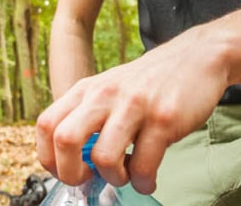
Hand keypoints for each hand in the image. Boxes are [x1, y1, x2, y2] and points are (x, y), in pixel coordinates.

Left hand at [35, 26, 227, 194]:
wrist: (195, 58)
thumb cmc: (147, 83)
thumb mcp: (106, 89)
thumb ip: (86, 117)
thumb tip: (69, 159)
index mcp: (85, 90)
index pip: (46, 125)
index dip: (48, 157)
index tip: (65, 170)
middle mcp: (103, 95)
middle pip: (64, 139)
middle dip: (71, 173)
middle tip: (88, 180)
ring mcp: (133, 106)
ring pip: (104, 157)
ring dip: (113, 178)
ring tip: (126, 176)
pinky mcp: (163, 119)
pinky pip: (143, 165)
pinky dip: (142, 182)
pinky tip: (147, 178)